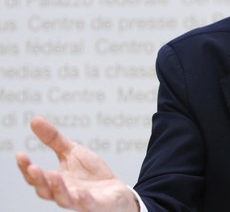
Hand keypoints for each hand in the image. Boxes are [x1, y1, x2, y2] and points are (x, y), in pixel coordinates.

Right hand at [16, 116, 138, 211]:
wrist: (116, 191)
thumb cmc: (92, 175)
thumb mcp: (72, 152)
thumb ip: (53, 140)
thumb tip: (35, 119)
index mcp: (56, 181)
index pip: (36, 176)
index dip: (26, 167)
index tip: (20, 154)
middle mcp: (64, 192)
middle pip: (45, 190)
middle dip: (37, 179)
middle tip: (32, 167)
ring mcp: (80, 200)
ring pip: (64, 198)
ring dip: (57, 188)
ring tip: (52, 175)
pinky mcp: (97, 205)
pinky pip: (88, 204)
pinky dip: (83, 199)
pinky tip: (81, 192)